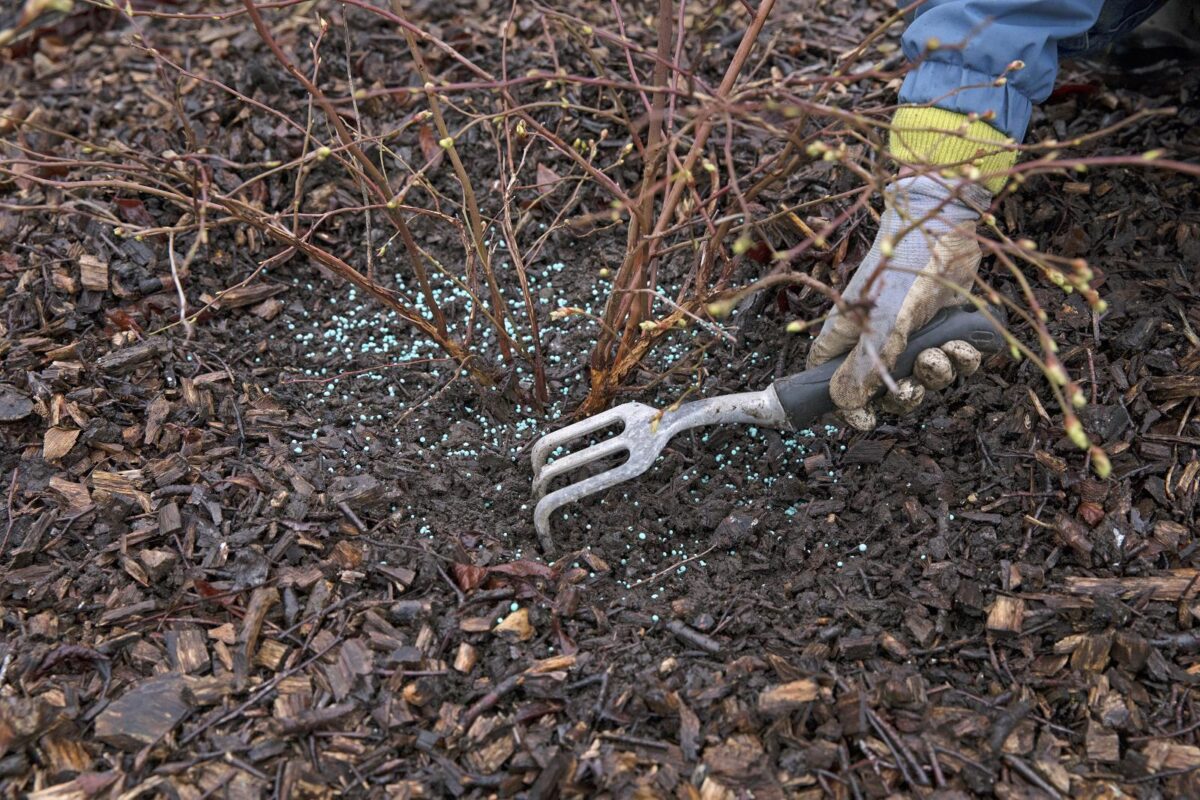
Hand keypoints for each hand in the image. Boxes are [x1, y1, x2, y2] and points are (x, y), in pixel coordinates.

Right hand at [807, 175, 988, 429]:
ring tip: (942, 354)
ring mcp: (912, 335)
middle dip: (905, 394)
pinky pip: (953, 360)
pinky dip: (961, 359)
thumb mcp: (881, 327)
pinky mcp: (944, 326)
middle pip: (886, 391)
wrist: (943, 227)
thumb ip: (863, 370)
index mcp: (849, 339)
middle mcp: (877, 341)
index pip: (836, 384)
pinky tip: (963, 345)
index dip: (849, 407)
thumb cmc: (901, 273)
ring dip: (937, 374)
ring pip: (924, 377)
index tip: (867, 419)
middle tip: (914, 385)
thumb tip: (846, 407)